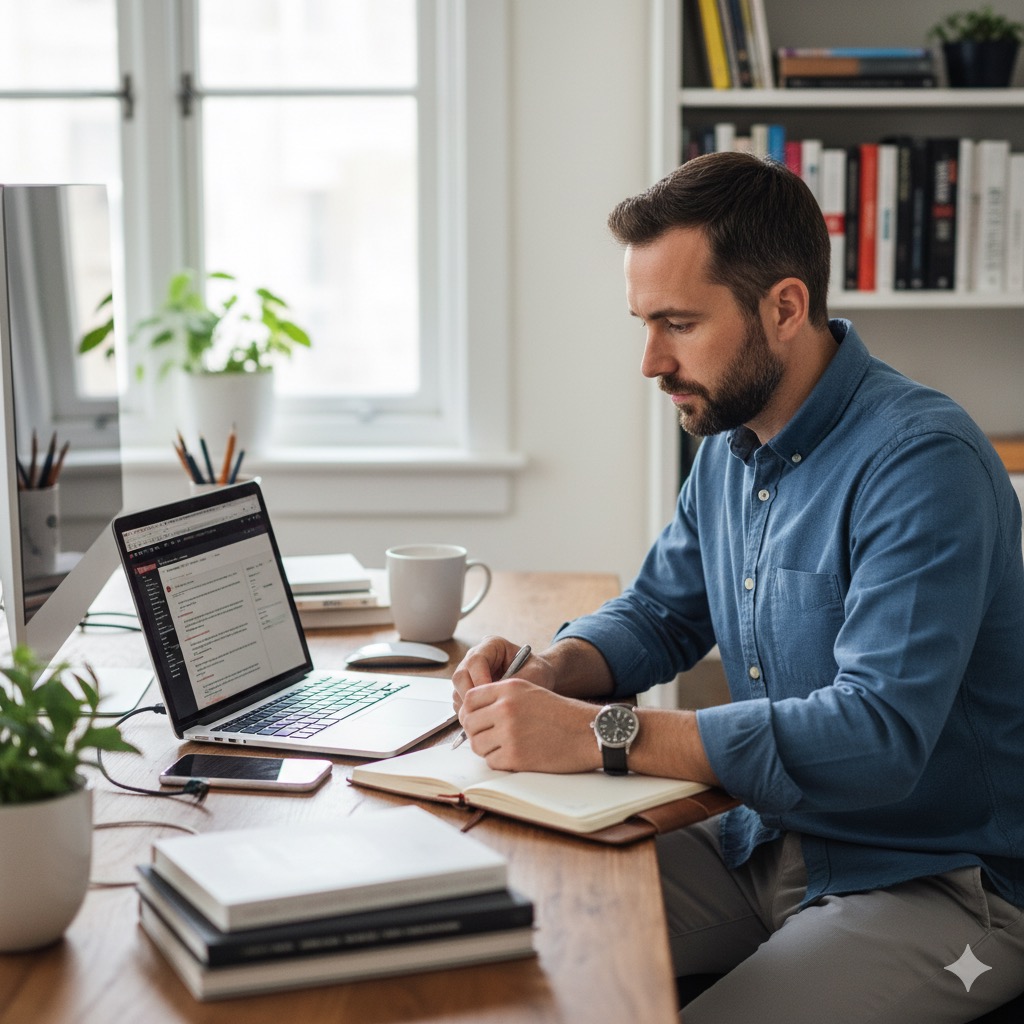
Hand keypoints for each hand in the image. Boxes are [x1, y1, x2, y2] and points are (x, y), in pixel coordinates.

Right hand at [452, 635, 551, 711]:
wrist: (540, 679)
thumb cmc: (538, 672)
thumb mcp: (532, 675)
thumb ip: (513, 684)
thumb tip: (493, 698)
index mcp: (492, 645)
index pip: (475, 661)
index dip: (480, 680)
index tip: (492, 698)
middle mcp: (476, 657)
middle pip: (460, 676)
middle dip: (472, 696)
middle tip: (487, 712)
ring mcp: (470, 673)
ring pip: (457, 690)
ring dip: (470, 706)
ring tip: (489, 716)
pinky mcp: (469, 688)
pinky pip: (460, 702)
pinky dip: (470, 712)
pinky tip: (487, 717)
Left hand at [458, 678, 599, 772]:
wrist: (587, 732)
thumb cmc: (560, 714)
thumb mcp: (530, 691)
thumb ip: (501, 697)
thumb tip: (471, 713)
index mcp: (509, 688)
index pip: (470, 699)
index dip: (469, 711)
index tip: (475, 719)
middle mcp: (506, 708)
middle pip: (469, 722)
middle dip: (476, 731)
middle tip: (489, 736)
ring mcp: (509, 732)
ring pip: (477, 744)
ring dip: (486, 748)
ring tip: (504, 746)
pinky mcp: (515, 756)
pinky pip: (491, 761)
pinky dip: (499, 761)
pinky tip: (514, 756)